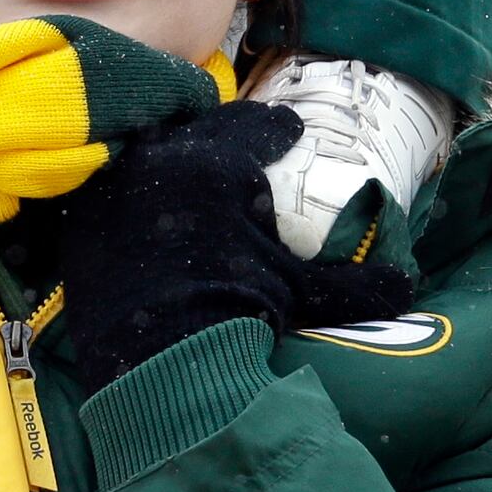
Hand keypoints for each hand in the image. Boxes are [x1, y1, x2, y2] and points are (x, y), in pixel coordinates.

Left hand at [58, 102, 415, 390]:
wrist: (157, 365)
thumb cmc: (236, 319)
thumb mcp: (304, 297)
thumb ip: (358, 286)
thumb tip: (408, 286)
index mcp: (224, 166)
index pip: (258, 127)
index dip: (278, 128)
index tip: (288, 131)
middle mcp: (165, 160)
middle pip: (201, 126)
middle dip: (226, 131)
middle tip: (243, 143)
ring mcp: (117, 186)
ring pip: (153, 147)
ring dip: (176, 152)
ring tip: (191, 168)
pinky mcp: (83, 218)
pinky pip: (112, 183)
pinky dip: (133, 186)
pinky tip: (144, 204)